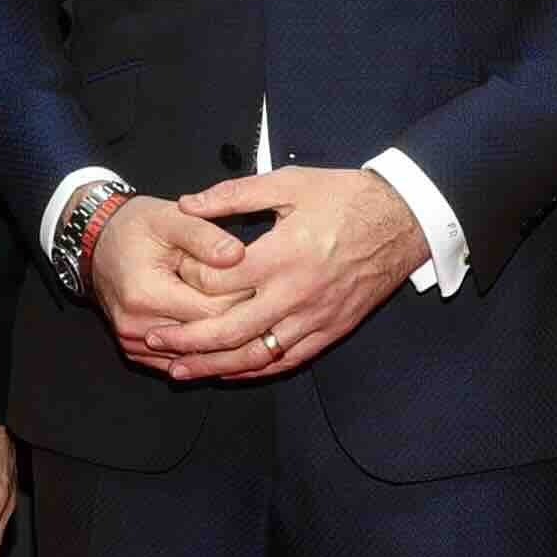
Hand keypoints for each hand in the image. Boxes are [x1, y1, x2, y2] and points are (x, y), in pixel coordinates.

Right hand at [88, 191, 250, 359]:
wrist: (97, 241)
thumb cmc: (135, 226)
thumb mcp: (170, 218)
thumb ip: (205, 236)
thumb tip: (238, 255)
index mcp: (145, 293)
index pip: (212, 312)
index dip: (241, 299)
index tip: (259, 281)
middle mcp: (134, 325)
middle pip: (205, 338)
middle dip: (234, 321)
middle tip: (258, 299)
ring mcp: (132, 342)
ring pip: (193, 356)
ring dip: (218, 339)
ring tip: (243, 315)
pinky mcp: (134, 351)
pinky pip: (177, 361)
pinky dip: (200, 350)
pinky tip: (219, 333)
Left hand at [141, 165, 424, 382]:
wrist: (404, 219)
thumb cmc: (345, 196)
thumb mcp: (288, 183)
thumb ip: (233, 196)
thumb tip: (187, 205)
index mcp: (281, 254)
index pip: (219, 281)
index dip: (186, 283)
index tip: (167, 281)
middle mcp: (296, 293)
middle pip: (229, 329)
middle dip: (186, 340)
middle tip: (152, 342)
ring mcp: (315, 317)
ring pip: (256, 355)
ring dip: (214, 366)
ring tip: (179, 370)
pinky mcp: (331, 330)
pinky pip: (287, 360)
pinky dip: (255, 371)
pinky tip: (229, 373)